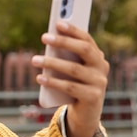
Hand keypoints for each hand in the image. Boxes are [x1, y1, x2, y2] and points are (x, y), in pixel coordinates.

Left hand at [32, 22, 108, 136]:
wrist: (85, 113)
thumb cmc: (74, 84)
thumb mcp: (70, 69)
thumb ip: (64, 56)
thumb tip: (49, 40)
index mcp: (97, 57)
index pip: (87, 39)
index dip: (73, 30)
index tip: (58, 22)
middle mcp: (102, 67)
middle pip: (84, 50)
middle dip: (64, 42)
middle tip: (44, 37)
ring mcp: (99, 83)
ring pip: (74, 69)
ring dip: (52, 63)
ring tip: (34, 59)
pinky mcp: (93, 97)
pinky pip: (70, 87)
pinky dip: (53, 82)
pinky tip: (40, 78)